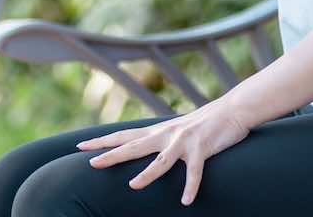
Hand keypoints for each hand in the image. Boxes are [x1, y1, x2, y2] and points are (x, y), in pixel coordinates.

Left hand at [74, 98, 251, 205]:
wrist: (232, 110)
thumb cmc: (204, 123)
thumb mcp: (176, 130)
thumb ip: (160, 138)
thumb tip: (144, 145)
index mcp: (158, 131)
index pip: (123, 135)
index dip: (102, 141)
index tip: (80, 145)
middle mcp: (166, 134)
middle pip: (133, 146)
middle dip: (111, 154)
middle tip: (91, 162)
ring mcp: (183, 141)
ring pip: (161, 160)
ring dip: (147, 174)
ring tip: (134, 186)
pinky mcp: (201, 149)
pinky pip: (195, 172)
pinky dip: (190, 187)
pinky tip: (186, 201)